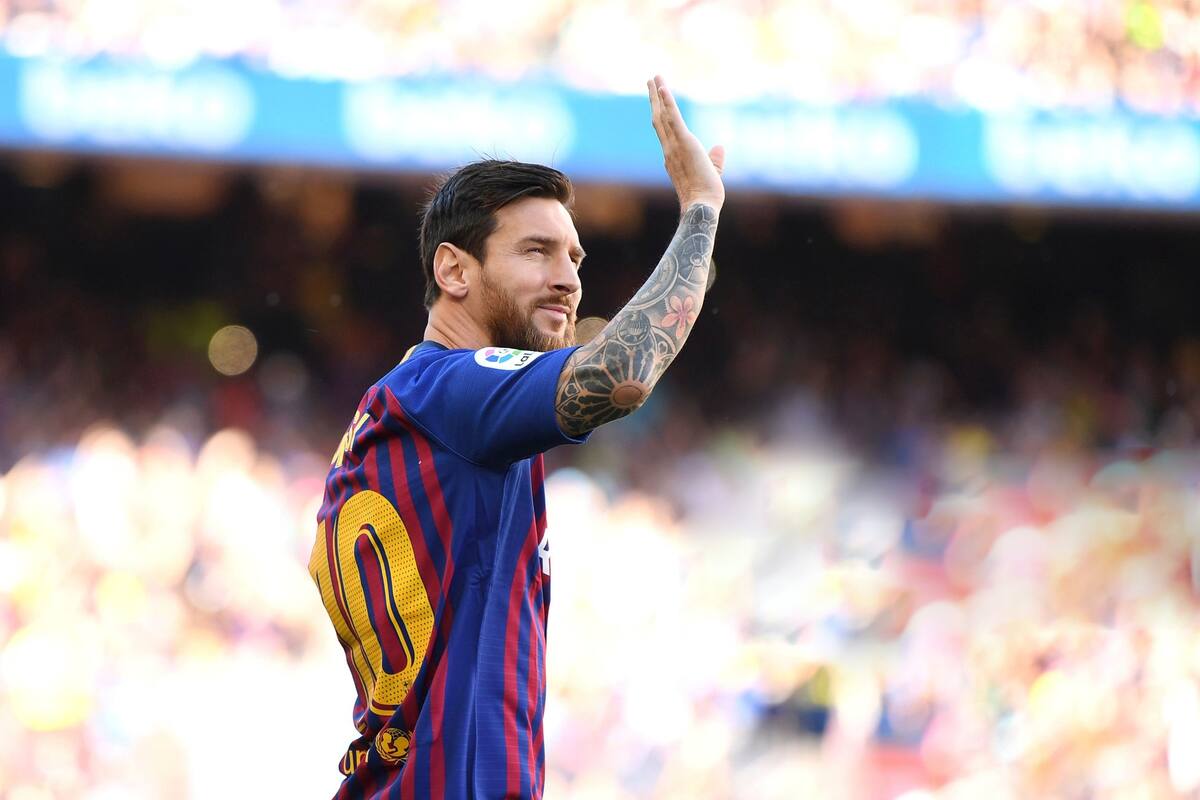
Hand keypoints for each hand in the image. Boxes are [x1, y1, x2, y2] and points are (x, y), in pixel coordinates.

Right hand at [647, 75, 724, 213]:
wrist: (702, 205)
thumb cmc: (707, 194)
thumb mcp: (712, 172)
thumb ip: (715, 160)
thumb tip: (719, 147)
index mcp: (674, 156)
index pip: (665, 131)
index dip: (660, 114)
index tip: (658, 101)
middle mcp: (669, 149)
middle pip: (658, 119)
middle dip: (654, 98)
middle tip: (650, 81)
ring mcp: (674, 146)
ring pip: (662, 115)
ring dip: (658, 94)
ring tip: (654, 77)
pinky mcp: (684, 143)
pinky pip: (673, 119)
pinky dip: (668, 103)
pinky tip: (663, 88)